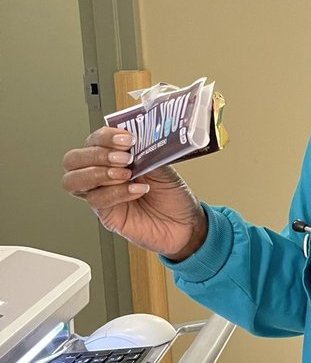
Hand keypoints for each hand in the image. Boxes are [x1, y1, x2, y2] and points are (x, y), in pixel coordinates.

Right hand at [62, 127, 207, 261]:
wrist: (185, 224)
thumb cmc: (173, 195)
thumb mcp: (164, 166)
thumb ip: (147, 152)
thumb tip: (137, 140)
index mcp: (114, 157)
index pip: (93, 141)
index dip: (104, 137)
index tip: (125, 139)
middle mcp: (102, 174)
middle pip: (73, 160)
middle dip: (96, 155)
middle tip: (124, 158)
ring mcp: (101, 194)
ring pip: (73, 181)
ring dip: (99, 173)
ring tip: (127, 174)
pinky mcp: (106, 214)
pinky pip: (96, 200)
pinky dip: (116, 192)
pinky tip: (136, 190)